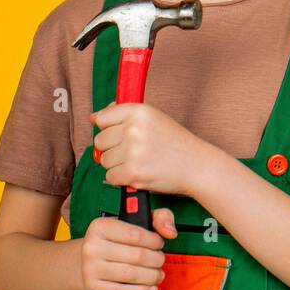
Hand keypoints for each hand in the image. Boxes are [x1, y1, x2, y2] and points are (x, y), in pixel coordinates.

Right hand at [79, 209, 177, 289]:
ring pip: (132, 275)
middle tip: (160, 261)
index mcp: (100, 226)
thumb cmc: (117, 241)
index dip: (154, 242)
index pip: (135, 235)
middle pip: (137, 256)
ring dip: (152, 277)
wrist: (90, 262)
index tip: (159, 244)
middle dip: (156, 260)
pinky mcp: (93, 288)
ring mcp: (90, 268)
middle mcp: (91, 246)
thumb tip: (170, 232)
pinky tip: (150, 289)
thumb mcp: (135, 222)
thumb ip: (160, 218)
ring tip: (157, 275)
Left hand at [91, 102, 211, 197]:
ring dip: (117, 165)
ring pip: (104, 160)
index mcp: (139, 111)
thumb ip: (123, 114)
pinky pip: (110, 177)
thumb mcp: (153, 118)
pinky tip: (137, 173)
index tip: (119, 134)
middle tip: (132, 151)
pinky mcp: (133, 173)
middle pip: (100, 141)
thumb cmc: (174, 142)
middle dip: (112, 149)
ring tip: (138, 162)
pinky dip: (121, 178)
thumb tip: (93, 118)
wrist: (196, 165)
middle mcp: (134, 129)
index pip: (102, 119)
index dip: (108, 129)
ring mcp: (133, 151)